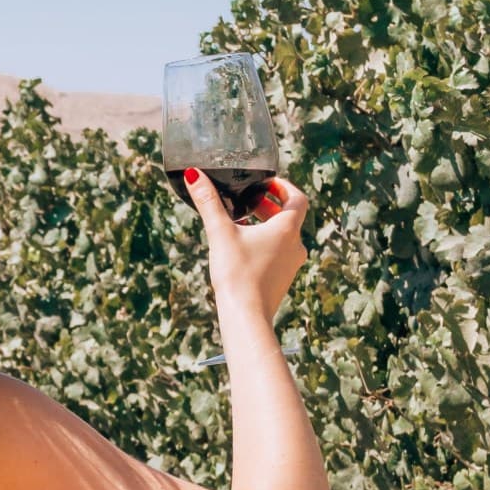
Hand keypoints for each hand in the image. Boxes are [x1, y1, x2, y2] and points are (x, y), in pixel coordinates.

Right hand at [182, 170, 307, 327]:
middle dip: (270, 206)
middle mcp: (295, 245)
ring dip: (267, 226)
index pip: (297, 198)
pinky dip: (266, 245)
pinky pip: (279, 254)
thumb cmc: (237, 273)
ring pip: (284, 236)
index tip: (266, 183)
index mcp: (287, 229)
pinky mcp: (283, 280)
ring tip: (243, 224)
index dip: (283, 187)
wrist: (246, 315)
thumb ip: (208, 202)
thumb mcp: (220, 233)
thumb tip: (193, 175)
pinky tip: (244, 250)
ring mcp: (291, 264)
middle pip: (290, 217)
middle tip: (250, 201)